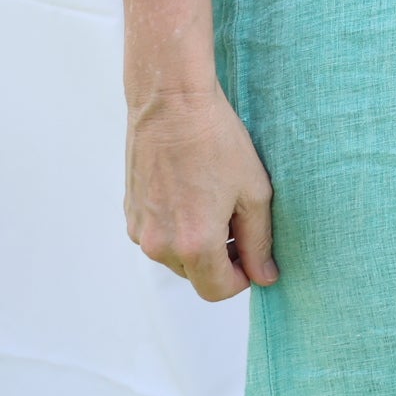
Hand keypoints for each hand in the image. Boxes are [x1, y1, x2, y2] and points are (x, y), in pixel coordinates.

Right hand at [125, 84, 275, 301]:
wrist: (172, 105)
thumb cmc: (218, 143)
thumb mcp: (254, 193)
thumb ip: (259, 242)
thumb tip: (266, 277)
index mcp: (194, 245)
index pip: (217, 291)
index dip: (241, 278)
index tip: (254, 255)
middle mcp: (160, 245)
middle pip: (196, 276)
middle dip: (222, 259)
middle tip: (239, 219)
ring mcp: (140, 230)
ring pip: (176, 258)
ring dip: (199, 244)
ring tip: (216, 200)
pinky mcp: (130, 214)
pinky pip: (159, 236)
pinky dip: (178, 227)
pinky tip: (193, 192)